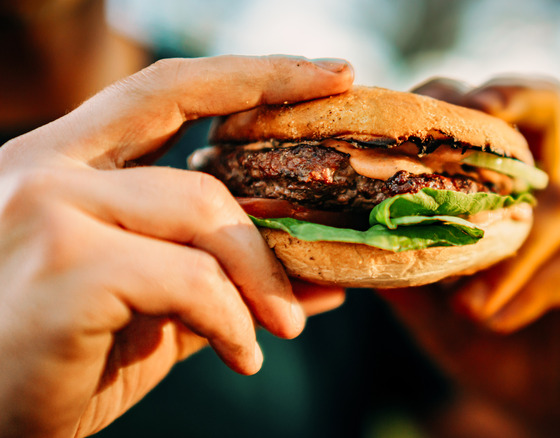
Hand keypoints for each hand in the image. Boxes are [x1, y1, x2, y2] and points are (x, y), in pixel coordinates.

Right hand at [0, 55, 352, 437]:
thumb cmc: (57, 359)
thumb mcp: (146, 307)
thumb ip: (219, 280)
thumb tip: (314, 283)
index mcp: (63, 161)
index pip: (168, 91)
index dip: (256, 75)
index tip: (332, 75)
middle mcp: (45, 168)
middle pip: (199, 172)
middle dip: (273, 221)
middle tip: (319, 268)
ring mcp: (46, 209)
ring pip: (202, 215)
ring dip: (258, 282)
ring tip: (280, 329)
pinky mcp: (62, 266)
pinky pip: (188, 279)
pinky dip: (230, 320)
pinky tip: (239, 356)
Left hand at [380, 77, 559, 436]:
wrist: (552, 403)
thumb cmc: (489, 340)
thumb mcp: (431, 302)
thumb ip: (400, 264)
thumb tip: (343, 235)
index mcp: (511, 188)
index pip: (486, 114)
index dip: (446, 100)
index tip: (399, 120)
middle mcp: (556, 192)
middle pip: (549, 107)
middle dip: (508, 98)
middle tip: (470, 116)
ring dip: (503, 252)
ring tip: (463, 303)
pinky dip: (527, 291)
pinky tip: (495, 320)